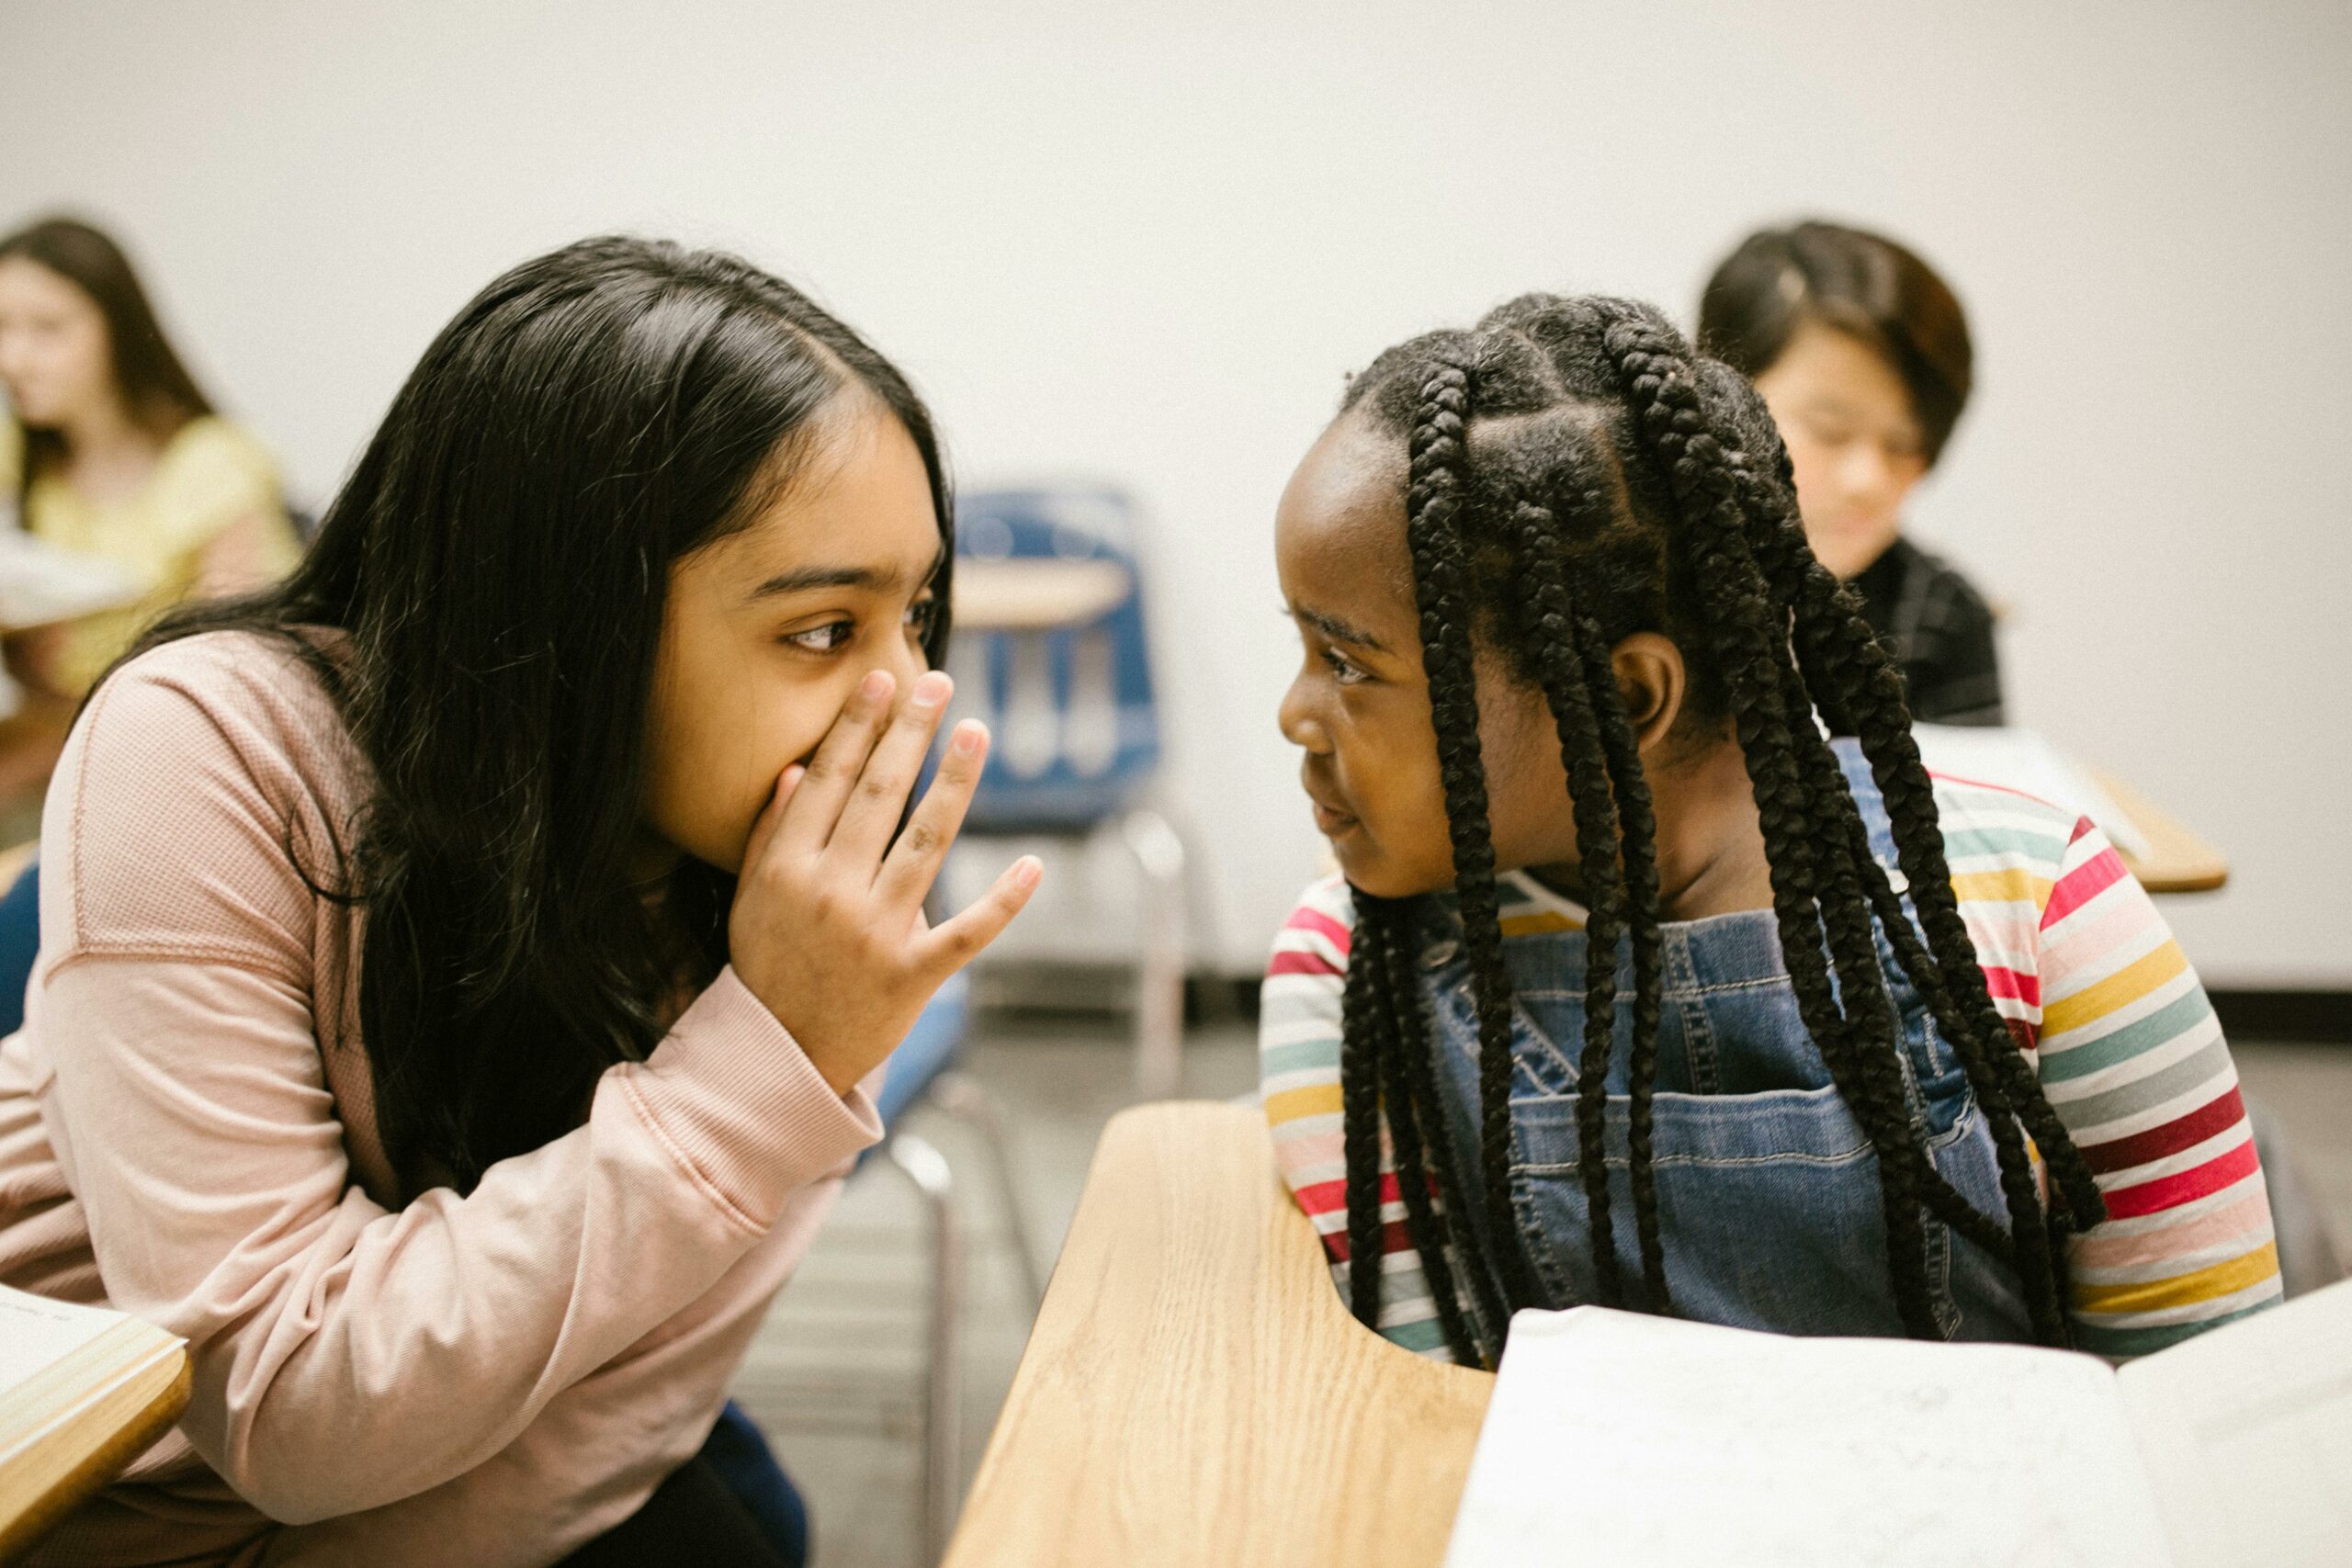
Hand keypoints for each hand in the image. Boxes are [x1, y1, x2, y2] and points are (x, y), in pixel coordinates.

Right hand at [729, 668, 1040, 1095]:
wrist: (780, 1058)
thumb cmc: (768, 967)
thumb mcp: (750, 898)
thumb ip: (770, 833)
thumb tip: (799, 769)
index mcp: (787, 869)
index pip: (830, 781)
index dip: (857, 727)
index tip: (881, 680)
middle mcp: (830, 893)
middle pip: (879, 796)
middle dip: (910, 733)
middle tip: (938, 683)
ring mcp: (874, 935)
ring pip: (925, 844)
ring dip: (954, 783)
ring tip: (977, 732)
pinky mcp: (912, 976)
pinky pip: (966, 932)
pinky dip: (1003, 901)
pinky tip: (1031, 864)